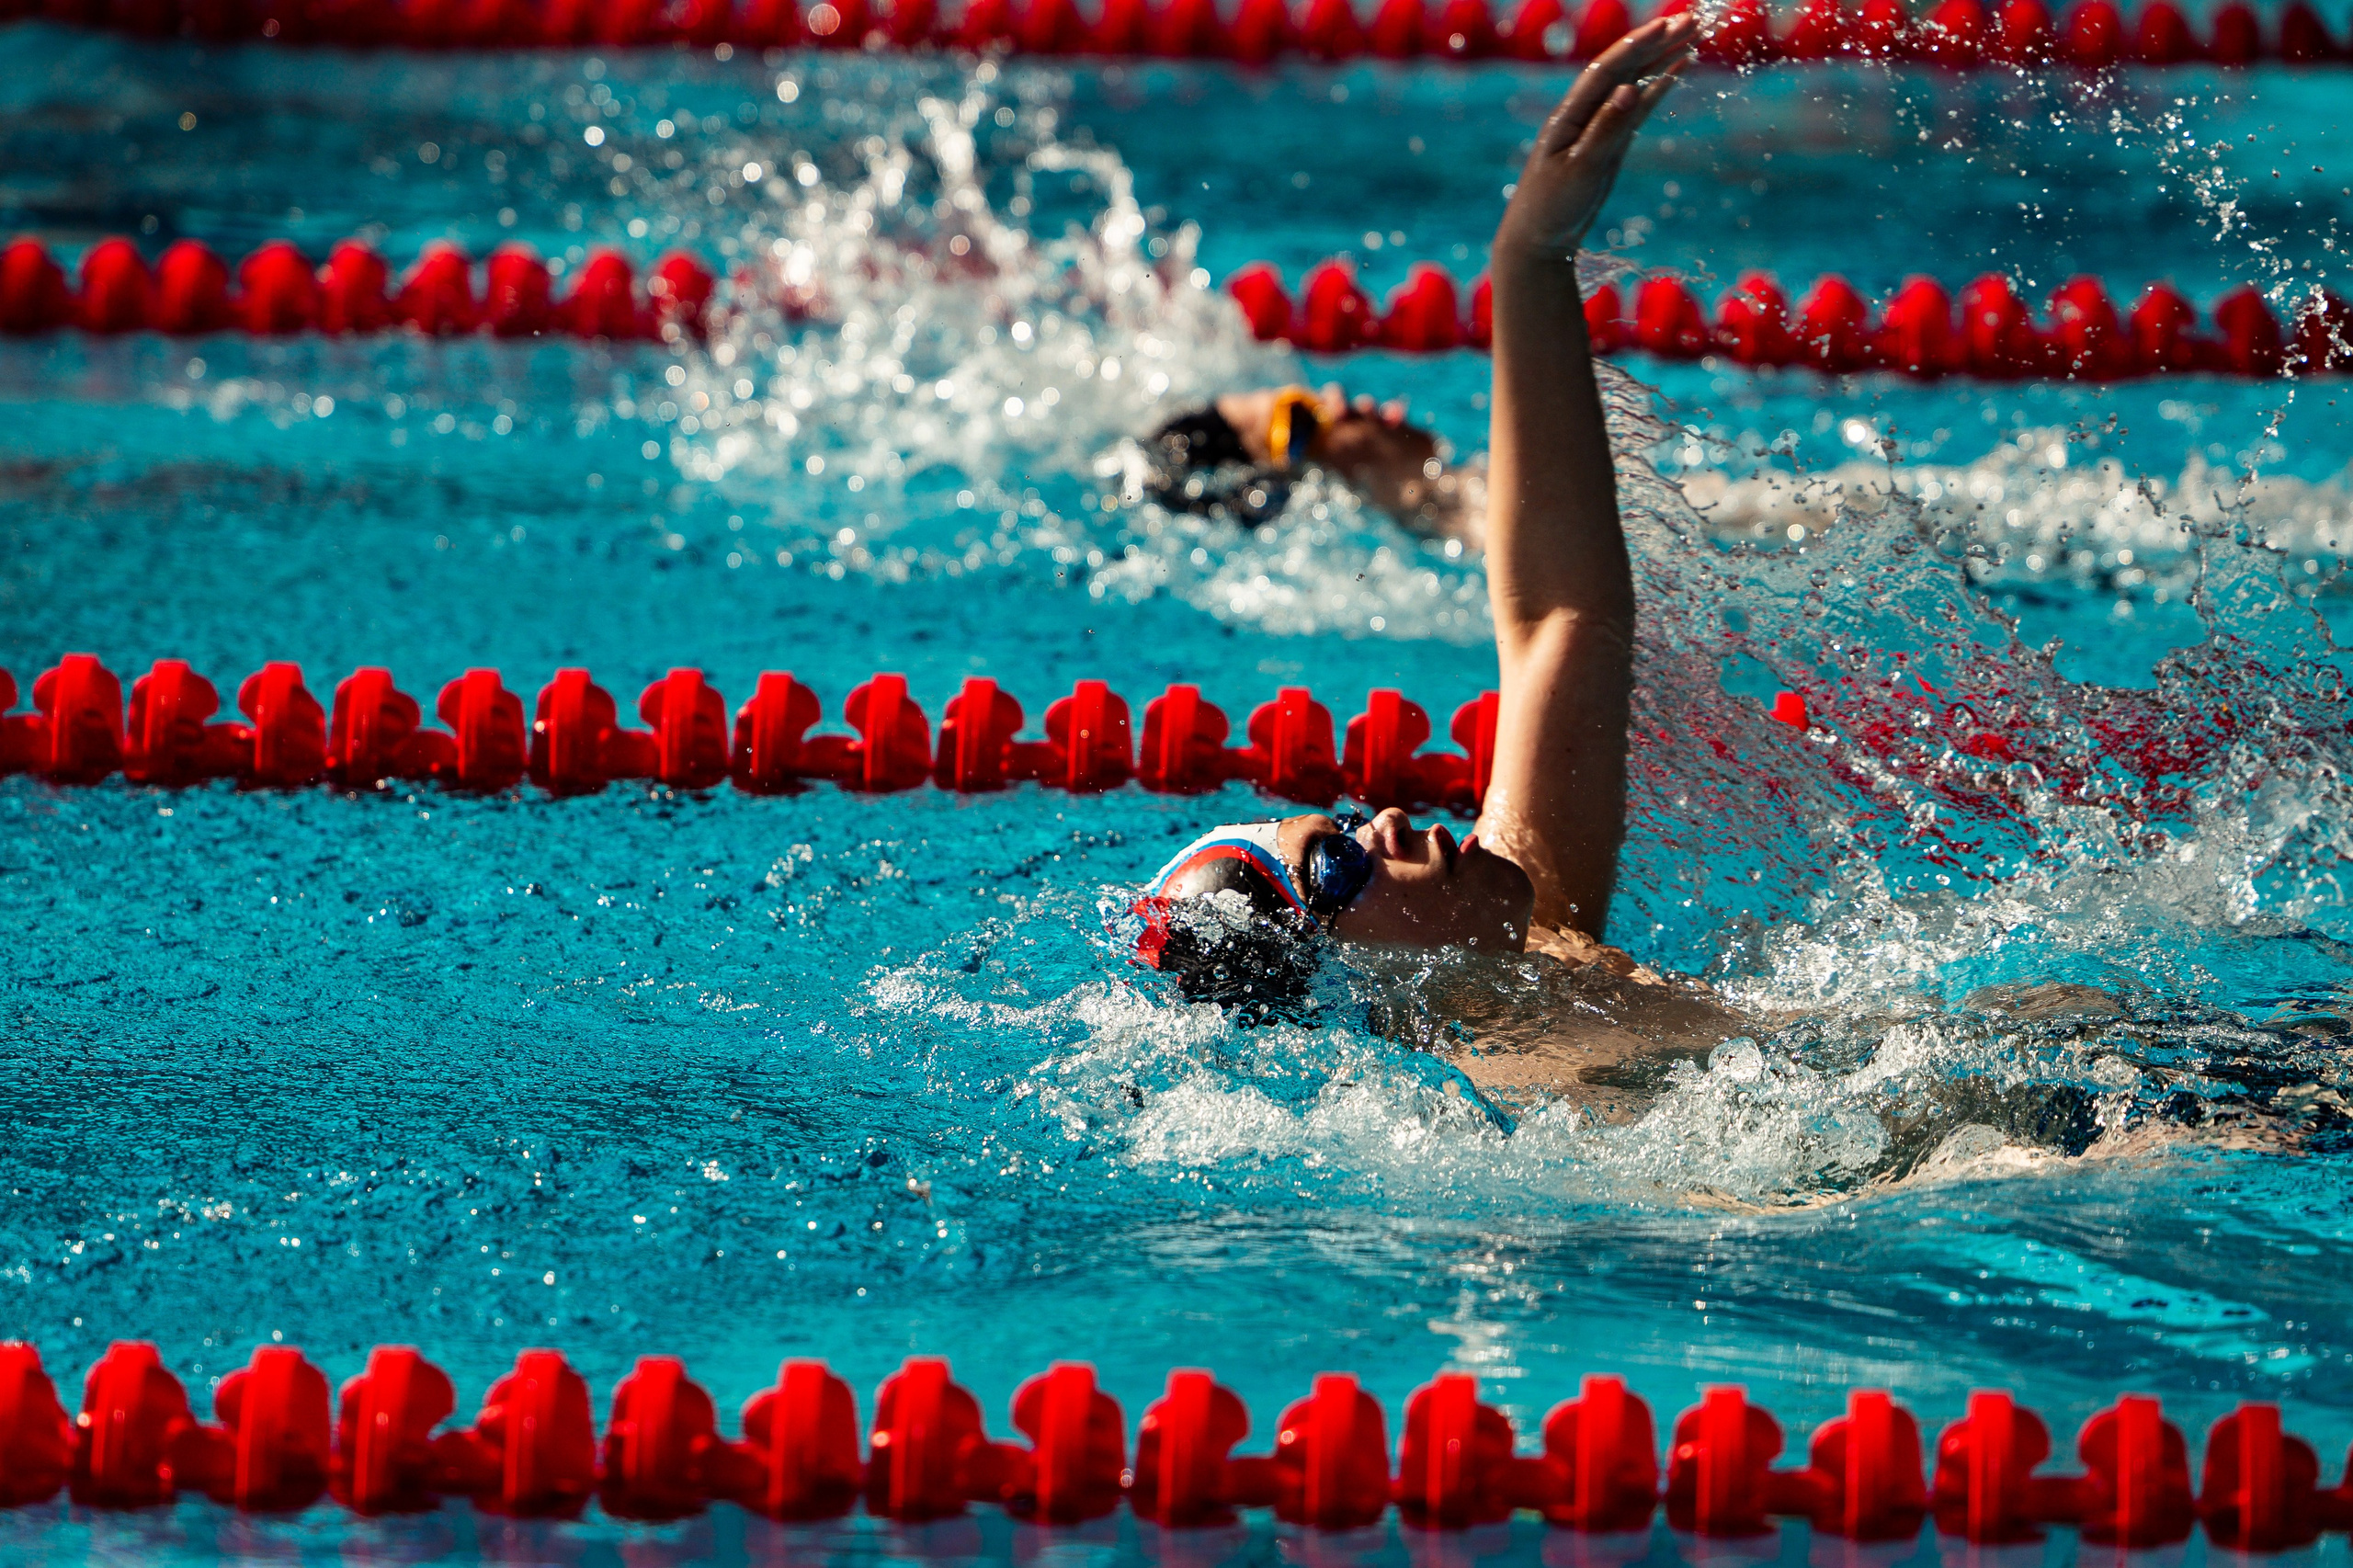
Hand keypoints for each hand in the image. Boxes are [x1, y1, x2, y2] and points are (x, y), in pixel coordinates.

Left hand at [1493, 16, 1694, 267]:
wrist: (1540, 239)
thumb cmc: (1552, 207)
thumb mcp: (1581, 169)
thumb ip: (1605, 130)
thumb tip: (1628, 89)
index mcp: (1571, 113)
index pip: (1607, 70)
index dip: (1637, 46)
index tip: (1666, 25)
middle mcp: (1585, 112)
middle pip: (1625, 68)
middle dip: (1657, 42)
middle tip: (1693, 19)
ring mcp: (1600, 125)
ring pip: (1635, 82)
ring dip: (1662, 57)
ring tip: (1693, 33)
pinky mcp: (1612, 141)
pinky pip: (1639, 107)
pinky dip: (1658, 86)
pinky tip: (1678, 67)